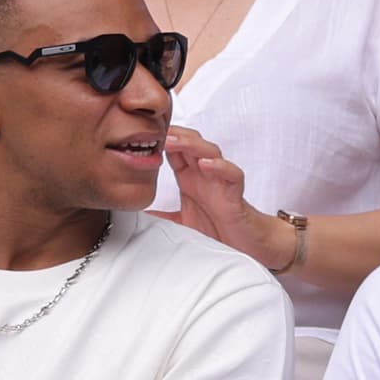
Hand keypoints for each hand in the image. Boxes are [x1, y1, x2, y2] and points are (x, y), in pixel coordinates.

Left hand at [150, 126, 296, 270]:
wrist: (245, 247)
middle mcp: (205, 175)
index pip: (175, 149)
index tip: (138, 135)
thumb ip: (159, 217)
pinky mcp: (235, 194)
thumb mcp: (179, 223)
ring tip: (173, 141)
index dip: (160, 139)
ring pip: (209, 151)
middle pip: (190, 143)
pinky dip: (220, 167)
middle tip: (152, 132)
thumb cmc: (216, 229)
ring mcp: (220, 182)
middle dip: (173, 134)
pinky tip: (206, 165)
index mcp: (190, 178)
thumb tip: (135, 215)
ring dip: (191, 144)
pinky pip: (232, 174)